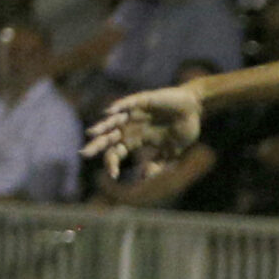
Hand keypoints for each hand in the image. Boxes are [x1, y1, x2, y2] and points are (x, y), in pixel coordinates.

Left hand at [84, 83, 203, 179]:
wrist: (195, 110)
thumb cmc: (183, 129)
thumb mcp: (172, 152)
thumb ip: (159, 164)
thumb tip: (143, 178)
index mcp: (135, 140)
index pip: (117, 152)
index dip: (113, 163)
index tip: (113, 175)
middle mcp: (130, 127)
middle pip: (108, 138)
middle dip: (96, 146)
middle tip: (83, 153)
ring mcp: (134, 114)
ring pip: (113, 121)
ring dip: (102, 126)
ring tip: (91, 133)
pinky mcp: (142, 101)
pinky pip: (127, 103)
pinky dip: (118, 107)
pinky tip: (109, 112)